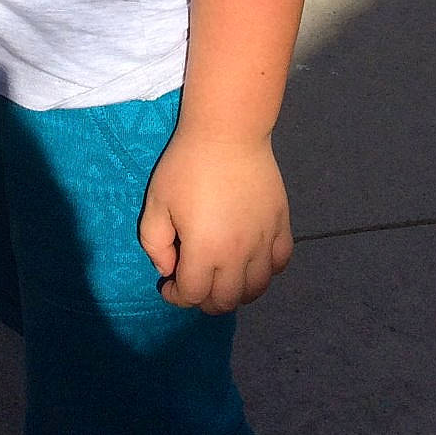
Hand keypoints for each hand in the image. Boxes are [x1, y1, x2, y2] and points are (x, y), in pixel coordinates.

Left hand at [137, 129, 292, 315]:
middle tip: (194, 283)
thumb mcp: (155, 202)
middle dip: (204, 300)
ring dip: (236, 291)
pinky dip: (265, 271)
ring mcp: (264, 242)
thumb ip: (154, 243)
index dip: (176, 296)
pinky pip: (279, 263)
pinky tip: (251, 259)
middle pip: (226, 300)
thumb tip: (168, 269)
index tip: (168, 285)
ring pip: (256, 289)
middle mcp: (238, 255)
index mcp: (204, 250)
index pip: (192, 294)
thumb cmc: (186, 166)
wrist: (227, 133)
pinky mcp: (281, 226)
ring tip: (222, 277)